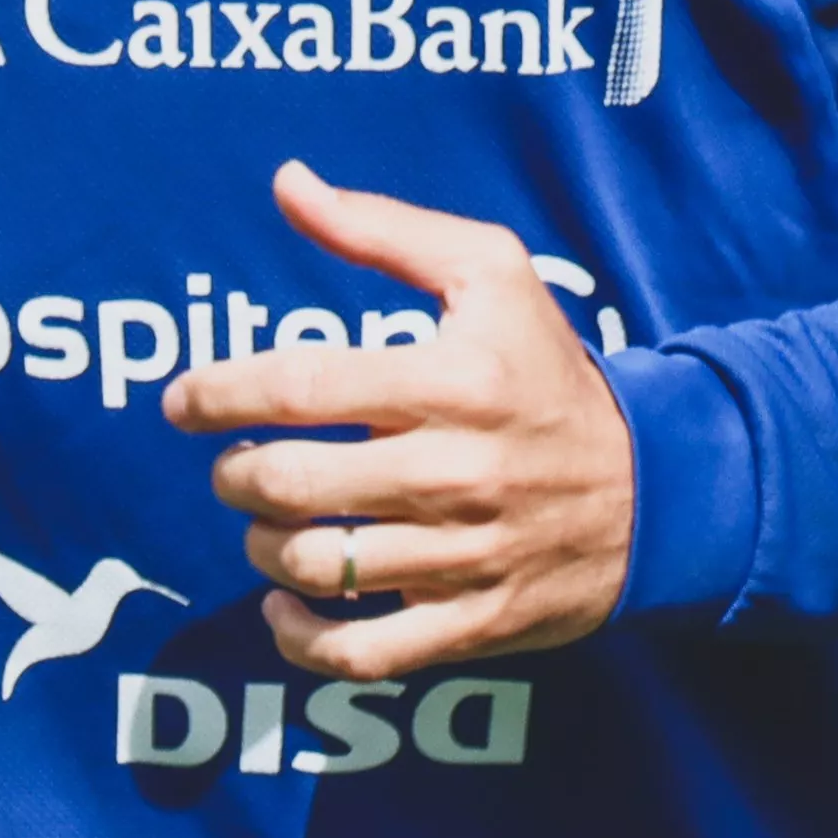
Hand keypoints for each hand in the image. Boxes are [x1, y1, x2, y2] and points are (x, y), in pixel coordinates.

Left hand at [167, 159, 635, 679]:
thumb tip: (287, 183)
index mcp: (451, 381)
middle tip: (234, 463)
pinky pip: (359, 654)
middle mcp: (453, 472)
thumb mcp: (489, 273)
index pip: (298, 388)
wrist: (655, 485)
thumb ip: (381, 228)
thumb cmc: (550, 368)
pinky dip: (300, 636)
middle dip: (233, 474)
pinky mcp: (471, 622)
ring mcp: (462, 555)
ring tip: (265, 520)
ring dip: (260, 544)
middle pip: (290, 485)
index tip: (182, 401)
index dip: (217, 394)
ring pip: (314, 566)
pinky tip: (285, 601)